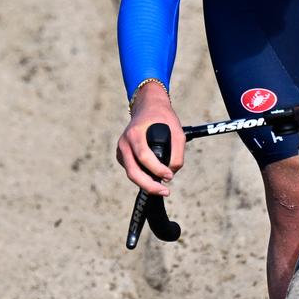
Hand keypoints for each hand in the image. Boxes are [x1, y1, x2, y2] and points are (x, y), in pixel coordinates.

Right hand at [116, 80, 183, 194]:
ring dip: (146, 183)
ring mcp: (120, 150)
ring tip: (161, 187)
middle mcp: (124, 143)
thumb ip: (178, 153)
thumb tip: (171, 172)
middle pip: (133, 171)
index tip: (169, 176)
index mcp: (135, 134)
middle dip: (149, 185)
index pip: (144, 157)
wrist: (148, 107)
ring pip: (131, 173)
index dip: (157, 170)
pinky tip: (153, 176)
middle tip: (165, 191)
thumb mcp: (177, 131)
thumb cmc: (162, 118)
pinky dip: (142, 176)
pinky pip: (131, 170)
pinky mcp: (121, 156)